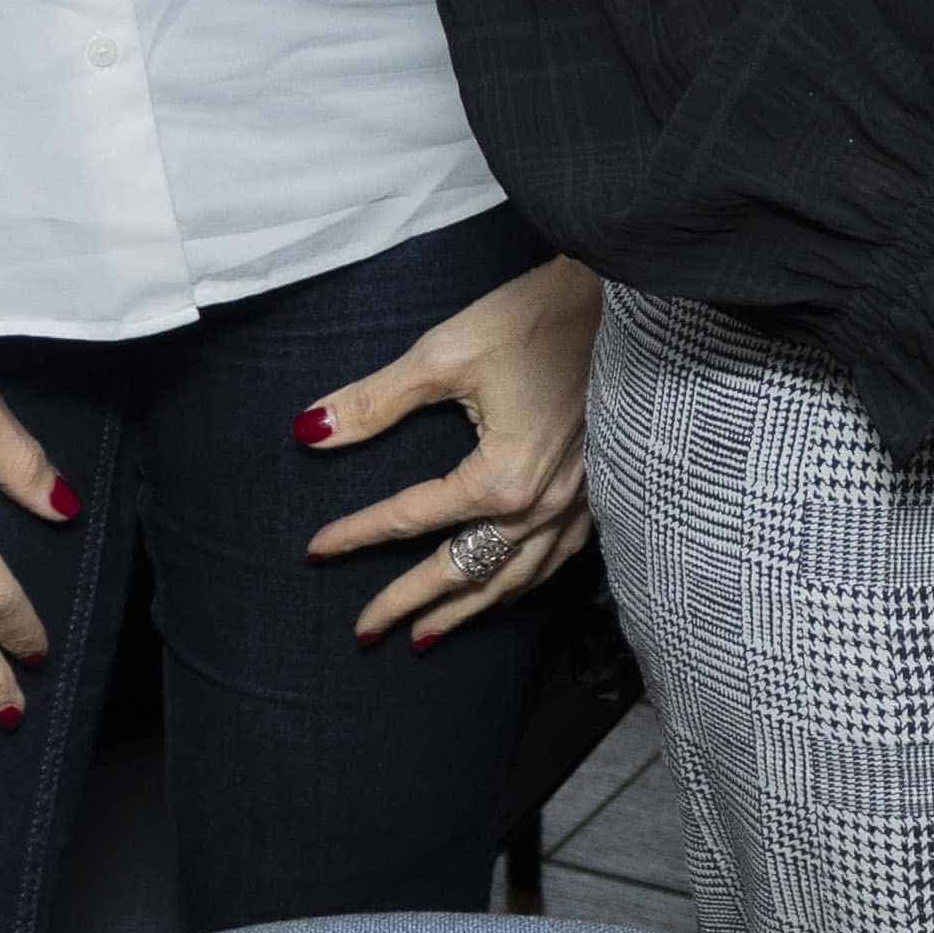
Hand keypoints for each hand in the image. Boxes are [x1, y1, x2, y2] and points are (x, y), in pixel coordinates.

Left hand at [299, 254, 602, 646]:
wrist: (622, 296)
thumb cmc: (536, 317)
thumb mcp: (445, 354)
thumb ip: (375, 402)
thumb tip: (311, 431)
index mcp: (504, 476)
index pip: (412, 518)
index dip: (358, 534)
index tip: (316, 550)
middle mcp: (544, 503)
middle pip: (465, 568)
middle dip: (411, 601)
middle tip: (366, 631)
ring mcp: (579, 500)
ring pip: (516, 577)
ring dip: (469, 607)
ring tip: (428, 636)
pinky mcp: (601, 485)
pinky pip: (561, 556)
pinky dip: (526, 581)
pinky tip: (513, 587)